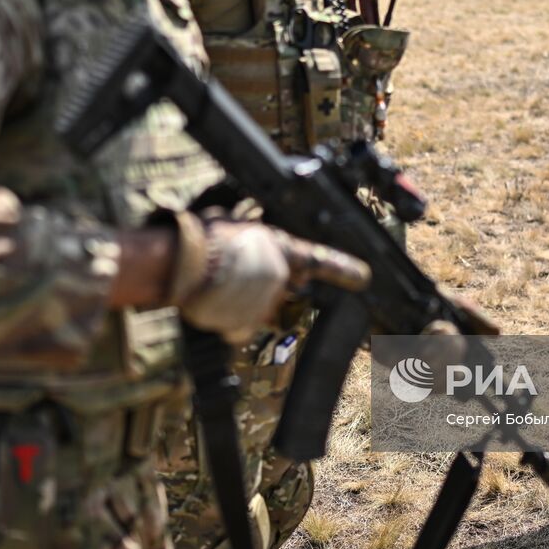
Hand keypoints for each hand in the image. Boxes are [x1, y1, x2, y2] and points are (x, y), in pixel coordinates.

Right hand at [179, 221, 368, 342]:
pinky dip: (228, 318)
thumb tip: (247, 236)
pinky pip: (240, 325)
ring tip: (214, 282)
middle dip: (263, 282)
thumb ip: (253, 236)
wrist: (184, 262)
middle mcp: (281, 279)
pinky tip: (211, 302)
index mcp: (282, 249)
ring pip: (258, 307)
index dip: (344, 268)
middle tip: (234, 270)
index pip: (320, 259)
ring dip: (242, 299)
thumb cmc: (205, 235)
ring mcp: (265, 306)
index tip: (363, 276)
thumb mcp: (234, 222)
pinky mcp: (245, 326)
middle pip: (279, 287)